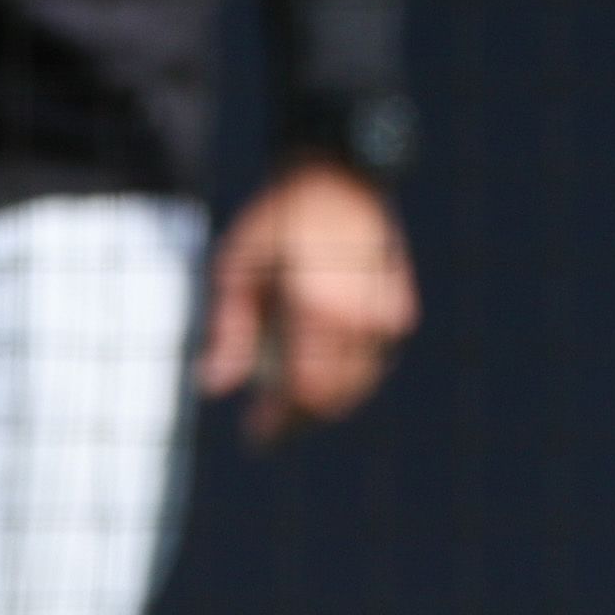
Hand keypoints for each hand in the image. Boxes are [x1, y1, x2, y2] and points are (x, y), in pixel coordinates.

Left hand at [198, 157, 416, 446]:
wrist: (341, 176)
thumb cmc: (278, 218)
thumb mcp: (237, 268)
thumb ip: (230, 332)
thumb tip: (213, 389)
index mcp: (318, 309)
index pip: (304, 392)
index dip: (279, 424)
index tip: (255, 437)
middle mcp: (361, 318)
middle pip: (334, 398)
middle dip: (301, 418)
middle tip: (268, 425)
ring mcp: (388, 316)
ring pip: (359, 386)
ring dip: (326, 401)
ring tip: (289, 402)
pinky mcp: (401, 310)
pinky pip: (374, 362)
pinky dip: (348, 375)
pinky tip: (319, 369)